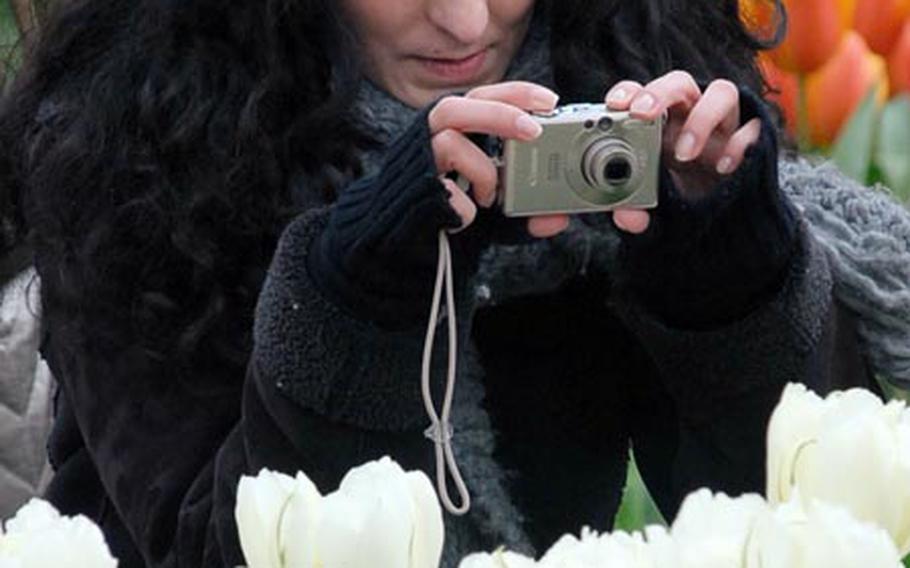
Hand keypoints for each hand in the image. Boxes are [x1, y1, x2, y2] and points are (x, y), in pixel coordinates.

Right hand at [427, 81, 569, 237]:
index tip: (550, 101)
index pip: (481, 98)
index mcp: (453, 133)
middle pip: (454, 106)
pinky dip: (467, 207)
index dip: (514, 93)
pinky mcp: (414, 189)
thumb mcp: (498, 214)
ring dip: (481, 170)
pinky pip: (445, 188)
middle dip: (499, 113)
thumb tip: (557, 219)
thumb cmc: (452, 217)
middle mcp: (431, 140)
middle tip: (534, 130)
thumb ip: (525, 212)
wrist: (410, 248)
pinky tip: (468, 217)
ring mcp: (419, 163)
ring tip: (492, 196)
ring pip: (448, 141)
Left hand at [604, 71, 762, 233]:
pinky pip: (752, 129)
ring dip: (701, 118)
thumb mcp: (655, 211)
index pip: (642, 95)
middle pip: (679, 84)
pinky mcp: (750, 140)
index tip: (615, 104)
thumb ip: (637, 213)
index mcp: (659, 125)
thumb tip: (625, 217)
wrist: (723, 221)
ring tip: (684, 153)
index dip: (629, 92)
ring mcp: (723, 124)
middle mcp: (690, 115)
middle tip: (642, 113)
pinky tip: (723, 167)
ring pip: (721, 93)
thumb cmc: (681, 199)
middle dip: (659, 93)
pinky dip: (739, 143)